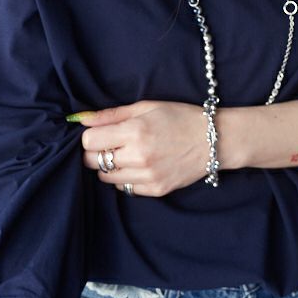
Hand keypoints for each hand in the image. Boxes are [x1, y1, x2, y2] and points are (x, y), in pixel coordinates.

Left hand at [78, 101, 207, 196]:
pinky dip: (126, 178)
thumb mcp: (146, 107)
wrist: (215, 140)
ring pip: (106, 178)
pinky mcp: (155, 190)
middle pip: (93, 162)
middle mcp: (138, 156)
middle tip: (111, 145)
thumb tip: (82, 119)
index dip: (91, 137)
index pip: (89, 142)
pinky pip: (124, 188)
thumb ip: (111, 115)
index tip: (101, 134)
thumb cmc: (180, 118)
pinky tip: (139, 166)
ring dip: (110, 167)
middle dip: (96, 153)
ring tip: (127, 155)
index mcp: (134, 131)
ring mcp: (147, 176)